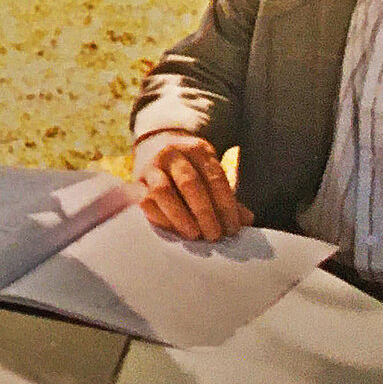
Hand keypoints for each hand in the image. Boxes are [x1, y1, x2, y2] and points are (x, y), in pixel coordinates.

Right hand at [131, 130, 253, 240]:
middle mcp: (172, 154)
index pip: (215, 177)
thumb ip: (227, 197)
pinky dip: (162, 218)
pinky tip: (175, 230)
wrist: (154, 148)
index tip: (233, 227)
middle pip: (190, 183)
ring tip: (195, 234)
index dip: (226, 205)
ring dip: (180, 216)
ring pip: (163, 191)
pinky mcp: (135, 183)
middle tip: (215, 235)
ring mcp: (151, 167)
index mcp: (197, 149)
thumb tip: (247, 220)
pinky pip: (146, 202)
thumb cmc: (189, 169)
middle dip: (205, 212)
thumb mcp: (209, 174)